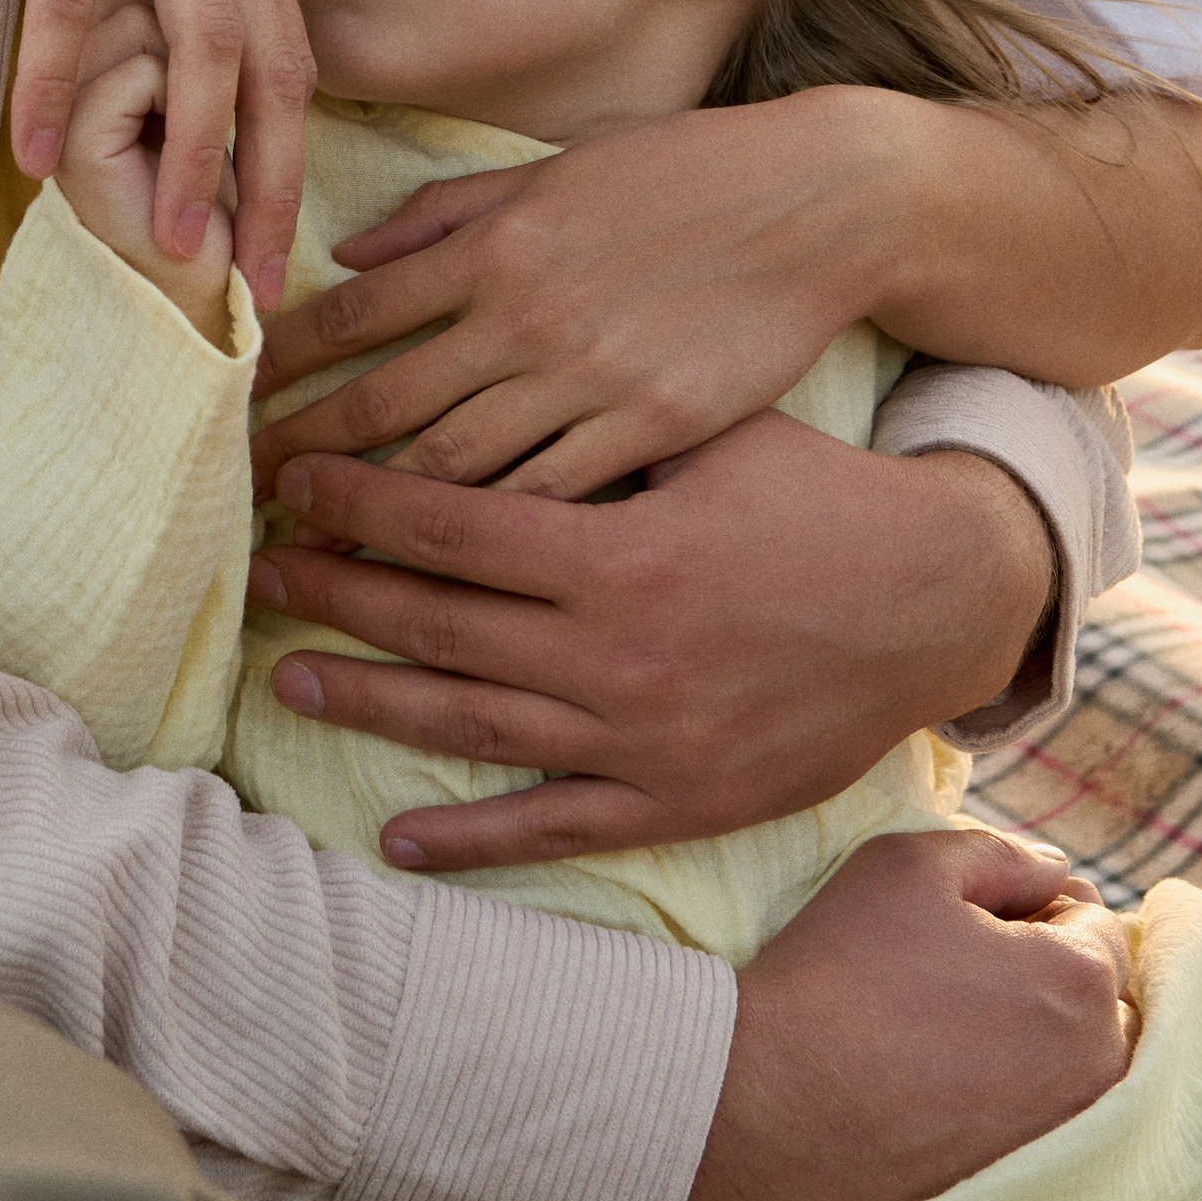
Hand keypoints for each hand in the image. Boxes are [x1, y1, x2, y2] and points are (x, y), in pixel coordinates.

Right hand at [0, 0, 312, 306]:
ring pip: (197, 44)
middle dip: (271, 183)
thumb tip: (169, 32)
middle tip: (256, 282)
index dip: (295, 158)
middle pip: (273, 65)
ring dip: (190, 151)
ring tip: (172, 242)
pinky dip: (58, 84)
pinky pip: (68, 0)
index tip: (279, 246)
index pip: (295, 52)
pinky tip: (36, 156)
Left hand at [246, 419, 1053, 861]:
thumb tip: (483, 363)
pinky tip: (399, 837)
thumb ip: (595, 415)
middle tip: (261, 572)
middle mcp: (616, 652)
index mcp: (617, 549)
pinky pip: (556, 823)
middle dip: (338, 593)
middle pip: (439, 622)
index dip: (358, 504)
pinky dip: (473, 837)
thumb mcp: (709, 429)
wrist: (940, 602)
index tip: (293, 486)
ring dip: (373, 700)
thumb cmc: (819, 496)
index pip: (448, 526)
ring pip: (473, 724)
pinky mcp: (677, 800)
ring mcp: (642, 737)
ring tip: (290, 676)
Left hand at [251, 96, 912, 498]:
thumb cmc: (688, 177)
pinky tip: (438, 581)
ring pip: (456, 473)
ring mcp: (591, 384)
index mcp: (498, 246)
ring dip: (374, 519)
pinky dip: (488, 542)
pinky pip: (550, 505)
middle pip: (386, 407)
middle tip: (242, 501)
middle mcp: (529, 318)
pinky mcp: (654, 436)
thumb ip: (452, 213)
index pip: (358, 316)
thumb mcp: (559, 170)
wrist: (822, 205)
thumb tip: (353, 251)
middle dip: (305, 458)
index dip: (286, 368)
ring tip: (312, 556)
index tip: (238, 408)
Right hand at [675, 830, 1137, 1200]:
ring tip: (950, 1030)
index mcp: (1082, 982)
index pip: (1093, 920)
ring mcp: (1065, 1141)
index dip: (1029, 905)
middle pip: (1100, 999)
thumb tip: (1055, 872)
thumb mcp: (911, 864)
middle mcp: (1097, 1070)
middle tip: (958, 972)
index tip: (962, 921)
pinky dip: (1013, 1100)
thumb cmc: (840, 970)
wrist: (767, 1108)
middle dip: (1052, 974)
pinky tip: (944, 1086)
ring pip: (1080, 1066)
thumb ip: (1003, 854)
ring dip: (1040, 1039)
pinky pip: (1046, 1125)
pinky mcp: (1026, 1192)